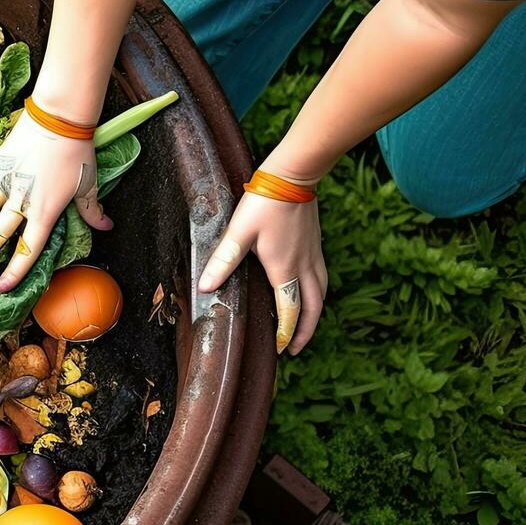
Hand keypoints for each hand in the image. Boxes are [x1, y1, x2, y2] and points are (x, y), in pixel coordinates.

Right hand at [0, 113, 112, 291]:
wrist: (59, 119)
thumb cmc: (77, 153)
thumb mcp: (88, 184)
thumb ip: (92, 210)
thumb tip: (106, 226)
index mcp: (44, 213)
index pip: (27, 251)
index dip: (13, 273)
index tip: (0, 288)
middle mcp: (20, 202)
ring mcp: (5, 182)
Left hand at [198, 187, 326, 354]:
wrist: (294, 175)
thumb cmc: (265, 202)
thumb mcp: (239, 232)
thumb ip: (223, 260)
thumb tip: (204, 287)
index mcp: (284, 268)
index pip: (290, 310)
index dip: (286, 332)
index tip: (281, 349)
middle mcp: (304, 265)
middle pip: (313, 308)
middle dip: (305, 331)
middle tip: (296, 349)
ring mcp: (313, 254)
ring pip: (321, 293)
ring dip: (314, 314)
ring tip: (305, 326)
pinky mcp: (315, 244)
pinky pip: (321, 278)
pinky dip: (317, 294)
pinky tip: (308, 292)